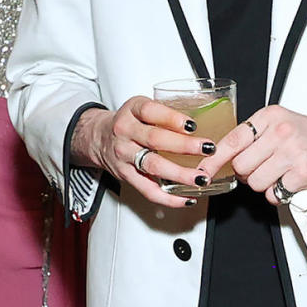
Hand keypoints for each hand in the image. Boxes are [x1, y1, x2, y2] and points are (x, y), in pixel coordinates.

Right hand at [79, 96, 214, 208]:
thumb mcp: (141, 107)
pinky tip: (186, 198)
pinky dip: (168, 198)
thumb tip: (205, 118)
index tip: (193, 125)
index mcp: (132, 111)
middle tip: (207, 149)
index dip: (172, 118)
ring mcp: (124, 155)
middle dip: (184, 145)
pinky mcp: (125, 175)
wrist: (98, 138)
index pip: (150, 111)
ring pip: (153, 166)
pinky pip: (148, 190)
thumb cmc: (129, 123)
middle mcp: (125, 132)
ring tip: (200, 177)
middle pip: (155, 139)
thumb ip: (165, 112)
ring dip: (180, 174)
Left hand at [215, 106, 306, 203]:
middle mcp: (280, 133)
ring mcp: (292, 153)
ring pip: (255, 182)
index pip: (233, 140)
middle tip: (260, 169)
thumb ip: (253, 136)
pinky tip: (289, 182)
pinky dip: (278, 193)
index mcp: (270, 117)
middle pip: (241, 167)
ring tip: (278, 175)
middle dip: (246, 174)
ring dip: (263, 185)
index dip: (214, 160)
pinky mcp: (303, 174)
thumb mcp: (279, 123)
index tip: (204, 171)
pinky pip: (274, 194)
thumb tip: (223, 158)